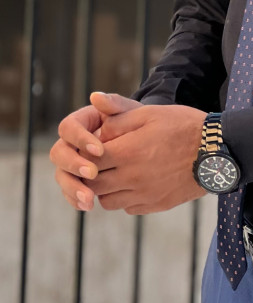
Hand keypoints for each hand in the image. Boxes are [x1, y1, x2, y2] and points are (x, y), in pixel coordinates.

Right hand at [50, 92, 138, 211]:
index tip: (100, 150)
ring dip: (72, 188)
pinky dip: (75, 199)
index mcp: (79, 123)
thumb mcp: (129, 111)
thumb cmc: (135, 122)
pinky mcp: (78, 180)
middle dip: (73, 165)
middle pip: (58, 153)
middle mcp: (70, 143)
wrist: (144, 142)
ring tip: (89, 199)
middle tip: (92, 174)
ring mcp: (72, 163)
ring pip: (62, 175)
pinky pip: (69, 191)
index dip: (80, 139)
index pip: (68, 128)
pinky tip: (88, 206)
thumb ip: (114, 104)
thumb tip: (96, 96)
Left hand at [87, 93, 207, 214]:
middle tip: (99, 163)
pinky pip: (129, 208)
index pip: (88, 162)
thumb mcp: (150, 113)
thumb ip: (118, 117)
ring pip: (108, 202)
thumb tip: (94, 115)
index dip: (85, 155)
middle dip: (92, 174)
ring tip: (117, 173)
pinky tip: (135, 183)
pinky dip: (126, 198)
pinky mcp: (157, 204)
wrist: (217, 150)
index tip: (91, 149)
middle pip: (95, 185)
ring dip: (107, 189)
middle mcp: (132, 178)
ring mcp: (145, 194)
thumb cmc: (183, 126)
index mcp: (127, 153)